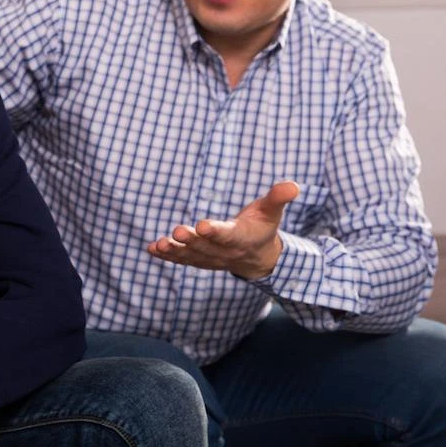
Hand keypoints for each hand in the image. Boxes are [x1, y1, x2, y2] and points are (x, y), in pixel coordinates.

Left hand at [147, 181, 299, 278]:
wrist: (258, 257)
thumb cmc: (262, 226)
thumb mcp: (272, 212)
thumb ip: (278, 198)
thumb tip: (293, 185)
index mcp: (243, 238)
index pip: (229, 235)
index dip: (216, 232)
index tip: (202, 225)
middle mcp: (226, 252)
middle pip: (206, 247)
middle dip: (191, 240)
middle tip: (177, 231)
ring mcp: (211, 259)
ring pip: (192, 256)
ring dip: (175, 250)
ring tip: (160, 244)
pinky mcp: (200, 260)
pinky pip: (183, 260)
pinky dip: (168, 256)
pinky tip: (152, 249)